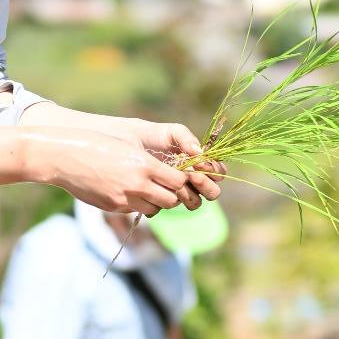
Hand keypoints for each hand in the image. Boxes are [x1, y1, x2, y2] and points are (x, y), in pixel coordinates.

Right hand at [21, 125, 197, 216]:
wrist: (64, 156)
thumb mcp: (128, 147)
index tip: (178, 176)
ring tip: (149, 190)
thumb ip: (148, 164)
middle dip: (172, 195)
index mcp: (144, 164)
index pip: (178, 181)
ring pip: (154, 209)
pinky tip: (129, 192)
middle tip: (167, 186)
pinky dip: (137, 203)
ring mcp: (124, 198)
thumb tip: (167, 179)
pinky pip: (134, 210)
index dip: (181, 181)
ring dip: (156, 202)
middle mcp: (137, 184)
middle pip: (170, 200)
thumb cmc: (97, 144)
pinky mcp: (112, 207)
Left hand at [109, 117, 223, 208]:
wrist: (121, 143)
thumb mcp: (170, 132)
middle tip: (193, 177)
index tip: (202, 166)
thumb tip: (200, 154)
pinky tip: (160, 191)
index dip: (215, 173)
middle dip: (206, 186)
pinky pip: (168, 207)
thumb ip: (186, 139)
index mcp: (198, 163)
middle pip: (212, 192)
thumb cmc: (149, 135)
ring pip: (194, 202)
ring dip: (191, 196)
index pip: (217, 173)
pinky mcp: (158, 199)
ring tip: (178, 184)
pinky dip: (168, 201)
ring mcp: (176, 191)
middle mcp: (191, 179)